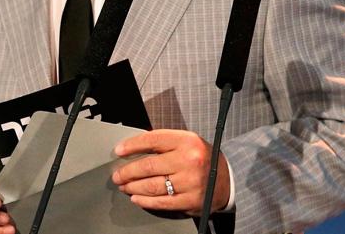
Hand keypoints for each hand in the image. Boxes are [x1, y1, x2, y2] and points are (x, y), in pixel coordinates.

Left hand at [111, 129, 229, 214]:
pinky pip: (161, 202)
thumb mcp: (187, 142)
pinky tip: (136, 198)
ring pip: (151, 186)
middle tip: (117, 175)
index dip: (132, 146)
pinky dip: (145, 201)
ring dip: (132, 187)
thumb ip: (164, 143)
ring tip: (124, 185)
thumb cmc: (201, 158)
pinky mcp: (191, 200)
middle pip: (148, 166)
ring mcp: (190, 182)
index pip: (152, 140)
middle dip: (127, 171)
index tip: (119, 151)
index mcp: (187, 141)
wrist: (227, 180)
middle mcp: (189, 160)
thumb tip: (132, 147)